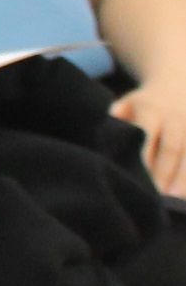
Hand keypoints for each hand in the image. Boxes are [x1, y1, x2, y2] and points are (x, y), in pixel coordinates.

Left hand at [114, 78, 185, 196]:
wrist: (177, 82)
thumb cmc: (143, 104)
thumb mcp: (127, 104)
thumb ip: (116, 120)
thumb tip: (106, 137)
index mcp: (151, 111)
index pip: (148, 137)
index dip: (145, 161)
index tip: (139, 182)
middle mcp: (176, 118)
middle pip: (174, 149)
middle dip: (168, 175)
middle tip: (162, 200)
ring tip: (180, 204)